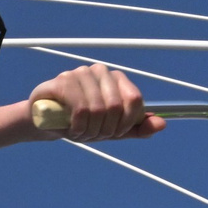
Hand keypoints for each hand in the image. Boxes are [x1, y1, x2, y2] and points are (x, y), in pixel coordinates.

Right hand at [25, 62, 163, 142]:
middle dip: (105, 130)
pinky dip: (77, 126)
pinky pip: (80, 108)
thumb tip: (162, 124)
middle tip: (92, 135)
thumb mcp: (112, 130)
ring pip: (98, 109)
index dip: (126, 124)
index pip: (134, 100)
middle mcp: (100, 71)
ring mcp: (80, 73)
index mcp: (115, 79)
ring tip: (79, 133)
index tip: (113, 133)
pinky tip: (70, 128)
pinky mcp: (63, 80)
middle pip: (116, 106)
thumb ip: (137, 128)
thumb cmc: (81, 123)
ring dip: (89, 131)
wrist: (45, 123)